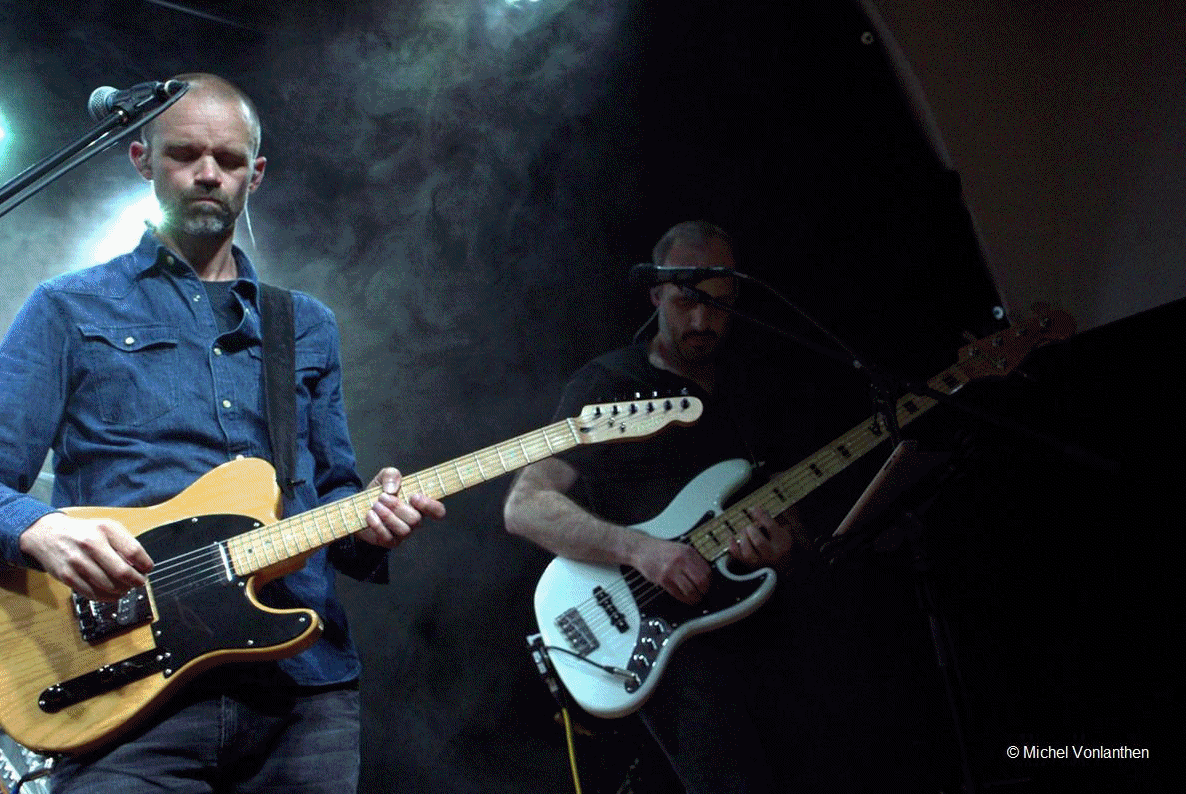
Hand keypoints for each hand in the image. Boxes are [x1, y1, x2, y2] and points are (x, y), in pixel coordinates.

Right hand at [19, 513, 152, 600]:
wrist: (49, 535)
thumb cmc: (84, 532)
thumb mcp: (107, 528)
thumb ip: (125, 544)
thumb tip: (142, 567)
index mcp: (105, 529)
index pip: (134, 552)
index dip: (145, 564)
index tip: (147, 569)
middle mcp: (90, 544)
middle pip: (122, 572)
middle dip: (136, 581)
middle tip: (139, 582)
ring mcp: (77, 561)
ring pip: (109, 586)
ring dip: (123, 590)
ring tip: (126, 587)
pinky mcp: (67, 576)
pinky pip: (93, 594)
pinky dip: (107, 597)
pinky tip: (112, 593)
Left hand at [354, 467, 445, 548]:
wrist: (359, 507)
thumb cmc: (378, 492)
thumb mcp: (384, 477)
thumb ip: (391, 474)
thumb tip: (392, 488)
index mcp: (420, 505)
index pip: (438, 511)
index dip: (430, 506)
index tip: (414, 497)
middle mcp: (414, 521)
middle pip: (415, 519)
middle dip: (397, 506)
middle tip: (382, 497)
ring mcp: (403, 533)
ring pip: (403, 529)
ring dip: (387, 515)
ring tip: (375, 504)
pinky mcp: (389, 541)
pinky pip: (388, 537)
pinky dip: (377, 524)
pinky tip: (370, 514)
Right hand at [634, 536, 712, 604]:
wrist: (642, 549)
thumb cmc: (662, 550)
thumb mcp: (680, 549)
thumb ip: (693, 560)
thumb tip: (707, 575)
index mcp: (688, 552)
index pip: (706, 571)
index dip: (709, 581)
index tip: (709, 585)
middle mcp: (680, 560)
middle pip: (700, 581)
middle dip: (703, 591)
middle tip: (703, 594)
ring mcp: (671, 570)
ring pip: (690, 590)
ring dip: (694, 598)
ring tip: (695, 598)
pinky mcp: (662, 579)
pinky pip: (677, 593)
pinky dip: (684, 599)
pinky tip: (685, 598)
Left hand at [729, 507, 806, 568]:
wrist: (782, 569)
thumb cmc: (782, 548)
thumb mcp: (784, 534)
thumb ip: (775, 522)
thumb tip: (761, 511)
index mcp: (782, 543)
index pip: (771, 527)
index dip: (761, 516)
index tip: (754, 509)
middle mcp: (771, 554)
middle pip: (758, 541)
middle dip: (751, 530)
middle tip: (749, 526)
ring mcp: (759, 562)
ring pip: (748, 551)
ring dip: (743, 538)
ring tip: (744, 532)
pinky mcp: (749, 566)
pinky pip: (738, 557)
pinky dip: (732, 546)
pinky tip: (732, 538)